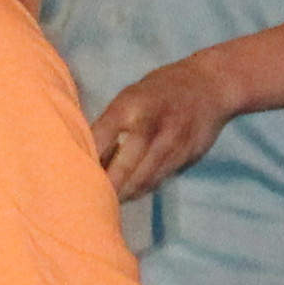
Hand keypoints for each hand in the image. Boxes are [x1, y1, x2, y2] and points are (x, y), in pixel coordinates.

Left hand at [86, 52, 242, 198]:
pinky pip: (158, 179)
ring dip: (124, 193)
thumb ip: (111, 123)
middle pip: (123, 169)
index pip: (99, 141)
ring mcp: (171, 144)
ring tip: (109, 199)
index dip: (85, 162)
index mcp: (129, 107)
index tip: (73, 176)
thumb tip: (86, 154)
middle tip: (91, 199)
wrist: (210, 84)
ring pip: (142, 180)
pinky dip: (142, 187)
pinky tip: (131, 190)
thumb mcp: (130, 96)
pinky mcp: (185, 156)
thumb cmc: (160, 90)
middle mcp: (150, 126)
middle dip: (106, 188)